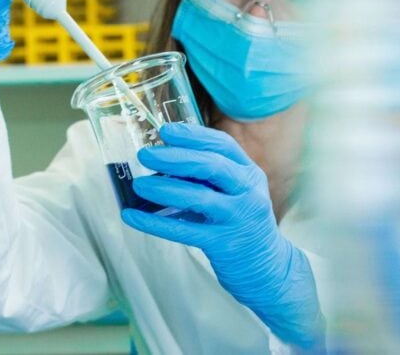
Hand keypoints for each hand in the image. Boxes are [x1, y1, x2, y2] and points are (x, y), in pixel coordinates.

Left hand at [121, 123, 323, 348]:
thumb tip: (162, 160)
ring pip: (199, 197)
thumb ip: (209, 176)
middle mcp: (247, 192)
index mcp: (249, 173)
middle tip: (145, 155)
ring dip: (165, 189)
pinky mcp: (223, 244)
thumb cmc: (241, 222)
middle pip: (212, 166)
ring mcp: (237, 218)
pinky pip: (184, 230)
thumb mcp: (235, 192)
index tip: (164, 131)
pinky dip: (155, 223)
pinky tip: (132, 216)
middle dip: (175, 157)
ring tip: (138, 185)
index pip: (222, 145)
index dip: (193, 135)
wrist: (267, 268)